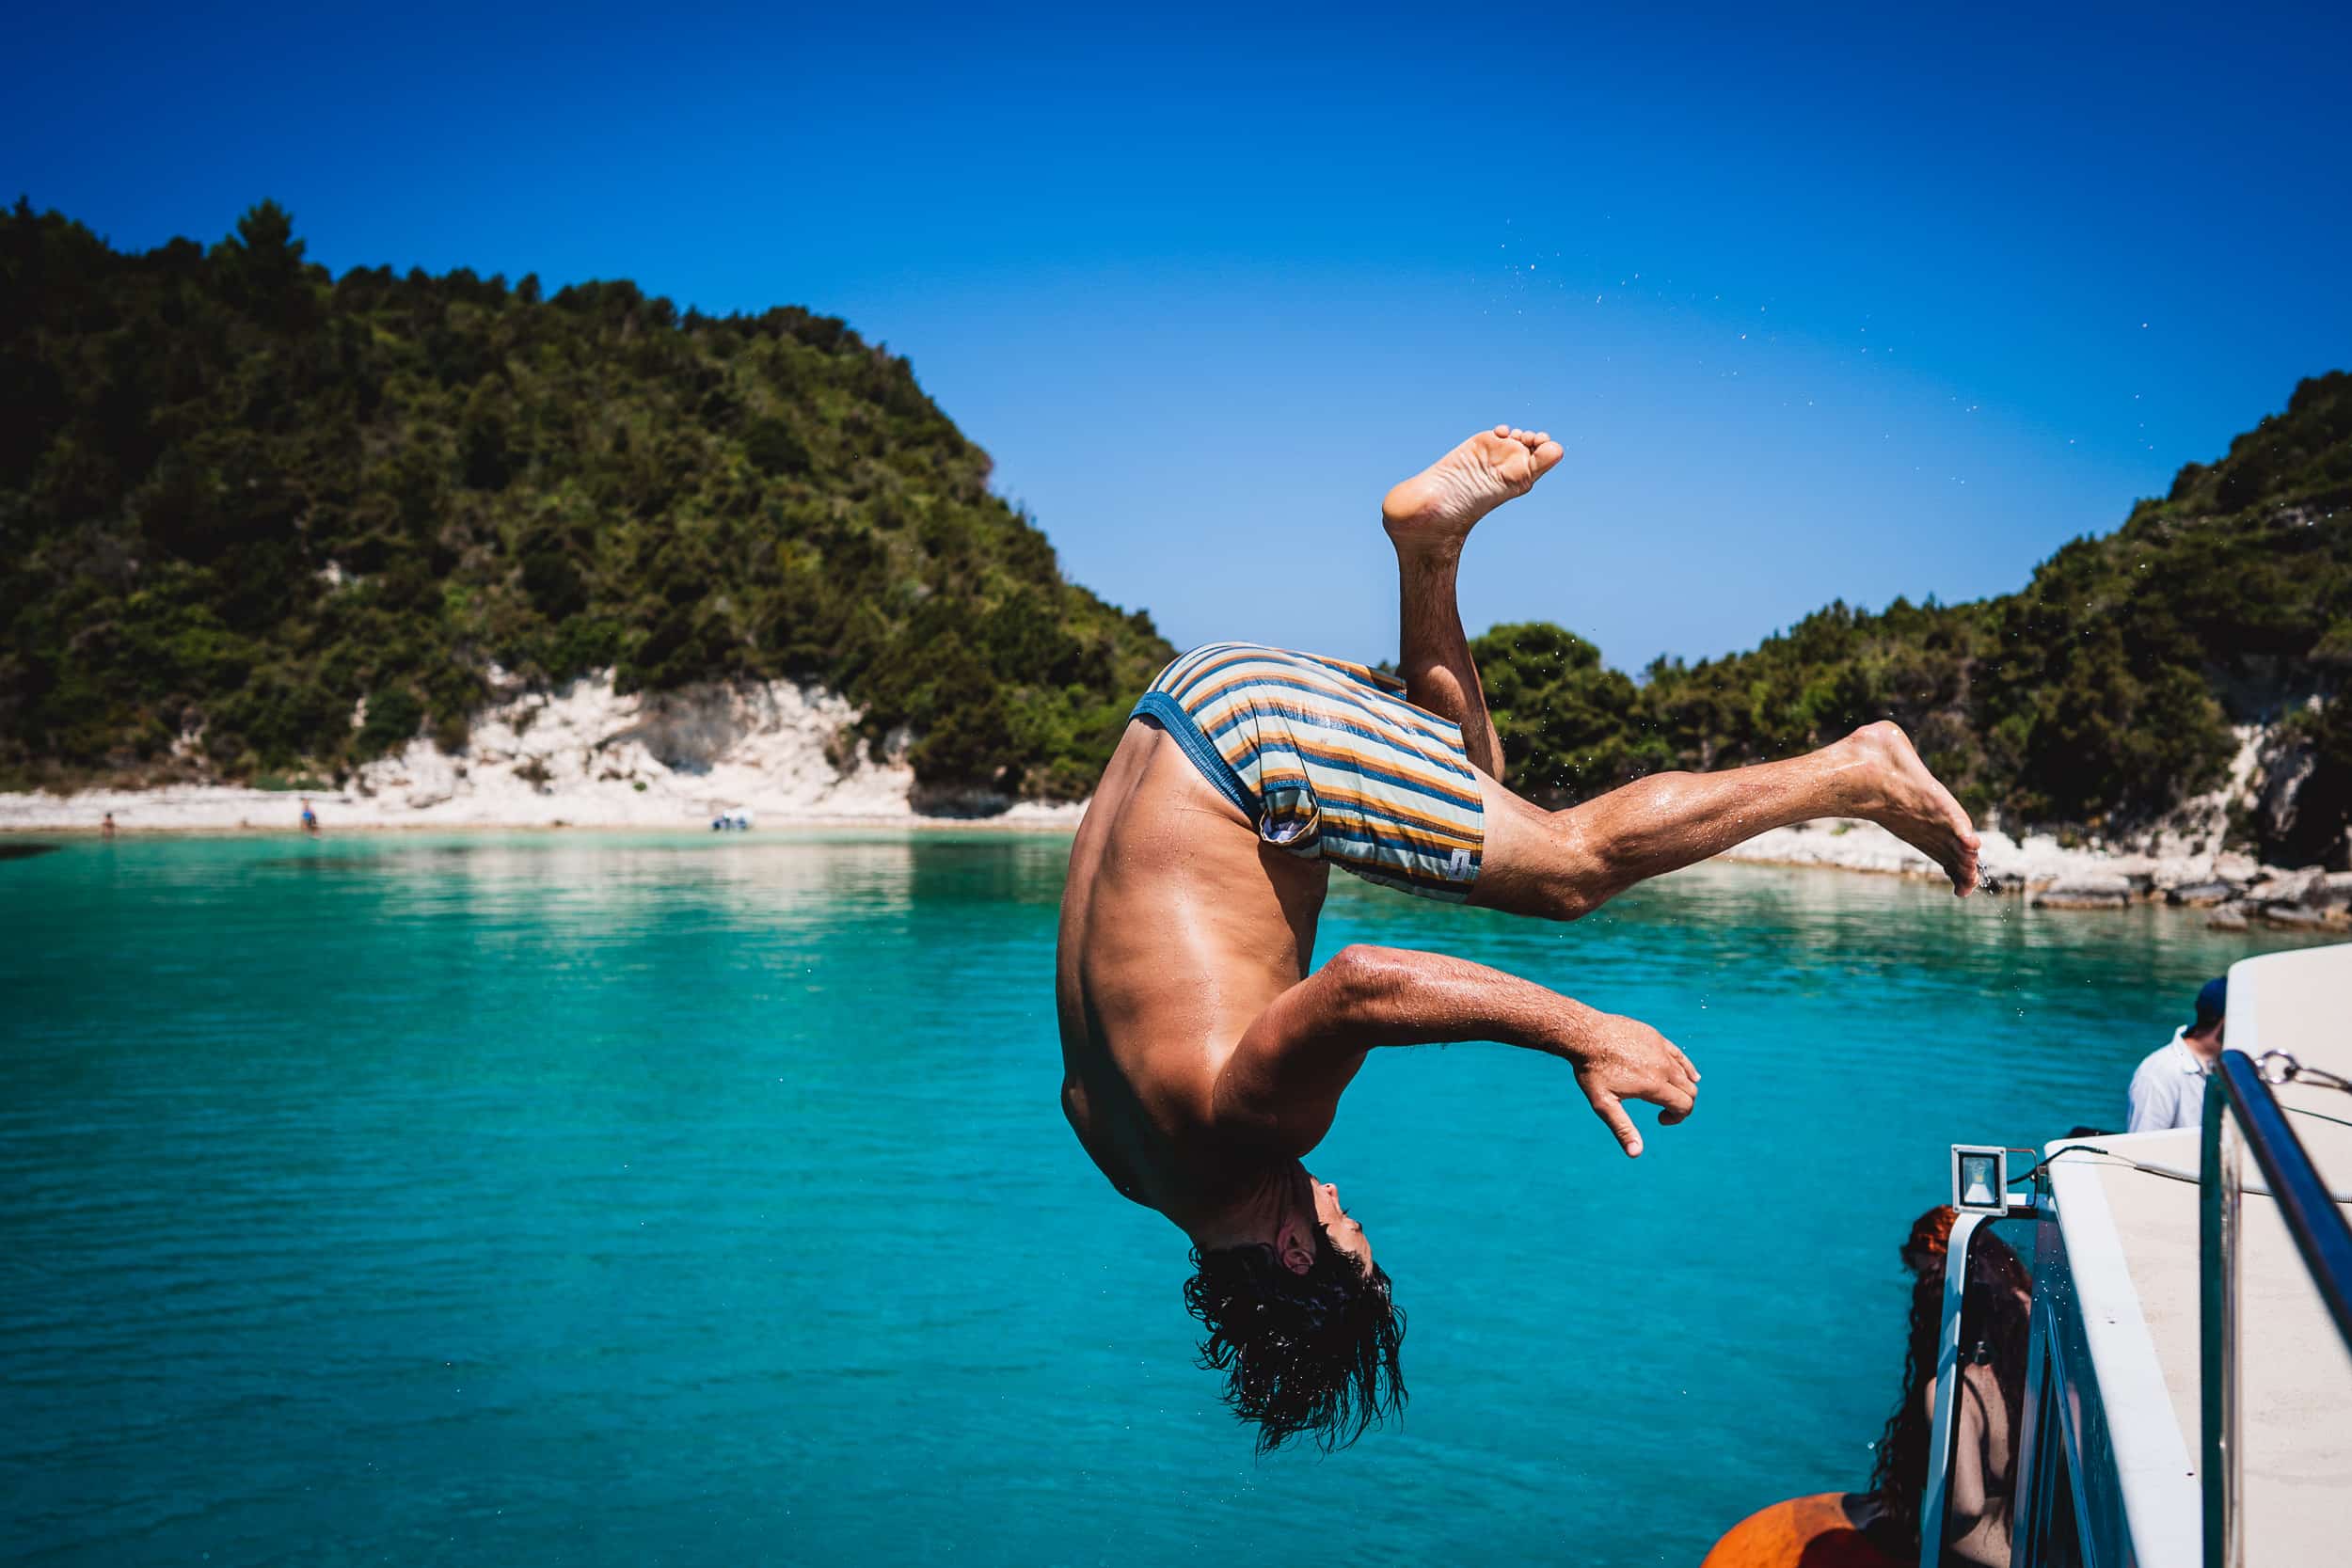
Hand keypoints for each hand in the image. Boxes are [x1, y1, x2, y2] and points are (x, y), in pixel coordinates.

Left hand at [1567, 1012, 1699, 1157]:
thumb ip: (1622, 1128)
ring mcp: (1661, 1049)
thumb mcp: (1604, 1103)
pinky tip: (1689, 1075)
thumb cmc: (1592, 1070)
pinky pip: (1680, 1055)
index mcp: (1654, 1085)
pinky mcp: (1656, 1037)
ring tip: (1667, 1094)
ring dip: (1682, 1087)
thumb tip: (1636, 1153)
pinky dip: (1687, 1068)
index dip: (1677, 1117)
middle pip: (1689, 1090)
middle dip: (1682, 1105)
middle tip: (1664, 1109)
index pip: (1684, 1105)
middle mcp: (1663, 1066)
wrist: (1584, 1034)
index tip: (1660, 1119)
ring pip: (1686, 1073)